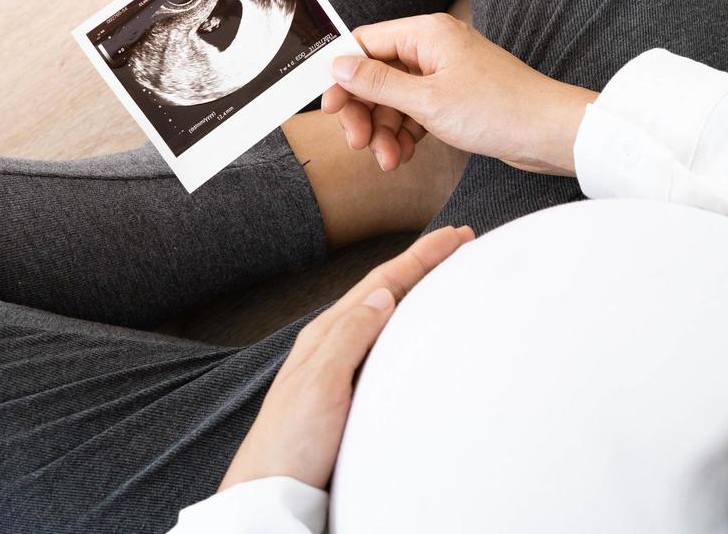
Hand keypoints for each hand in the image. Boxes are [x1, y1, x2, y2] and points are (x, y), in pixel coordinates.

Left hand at [218, 225, 474, 491]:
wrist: (270, 491)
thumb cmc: (288, 443)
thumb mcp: (320, 384)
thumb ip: (349, 337)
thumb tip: (381, 296)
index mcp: (327, 335)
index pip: (381, 282)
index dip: (419, 256)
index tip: (454, 236)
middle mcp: (333, 345)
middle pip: (385, 291)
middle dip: (422, 265)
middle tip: (457, 245)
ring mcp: (340, 368)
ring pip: (385, 317)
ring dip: (415, 292)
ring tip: (443, 277)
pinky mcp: (348, 394)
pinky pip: (385, 347)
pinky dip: (407, 328)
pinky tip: (417, 334)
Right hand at [322, 14, 598, 173]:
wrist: (548, 133)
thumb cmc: (498, 109)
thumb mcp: (427, 101)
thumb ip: (378, 84)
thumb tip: (340, 68)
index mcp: (426, 34)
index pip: (365, 44)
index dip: (343, 76)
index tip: (330, 107)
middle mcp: (433, 47)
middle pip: (377, 75)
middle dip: (365, 112)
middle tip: (358, 142)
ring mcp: (445, 73)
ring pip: (395, 99)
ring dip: (385, 131)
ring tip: (388, 160)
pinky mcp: (455, 97)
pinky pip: (416, 112)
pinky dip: (406, 134)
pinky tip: (404, 156)